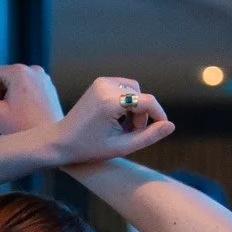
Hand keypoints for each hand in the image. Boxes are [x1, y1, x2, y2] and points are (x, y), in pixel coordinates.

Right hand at [0, 64, 63, 135]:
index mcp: (19, 72)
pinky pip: (26, 92)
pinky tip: (13, 121)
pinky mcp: (48, 89)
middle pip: (1, 81)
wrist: (55, 142)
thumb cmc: (24, 130)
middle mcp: (33, 70)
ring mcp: (43, 79)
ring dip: (2, 104)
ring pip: (13, 88)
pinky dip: (16, 104)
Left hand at [51, 76, 173, 166]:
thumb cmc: (89, 149)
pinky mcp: (99, 82)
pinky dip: (126, 102)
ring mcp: (101, 82)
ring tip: (123, 128)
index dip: (159, 116)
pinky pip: (125, 88)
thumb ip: (149, 137)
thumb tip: (171, 125)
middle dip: (142, 115)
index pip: (147, 102)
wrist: (60, 141)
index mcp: (110, 102)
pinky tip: (117, 118)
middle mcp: (105, 86)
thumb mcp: (122, 147)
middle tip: (131, 134)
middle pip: (141, 97)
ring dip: (135, 108)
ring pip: (135, 91)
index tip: (160, 130)